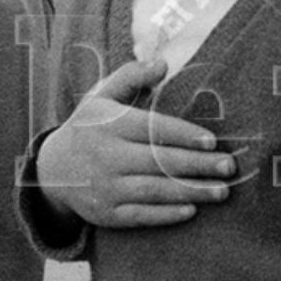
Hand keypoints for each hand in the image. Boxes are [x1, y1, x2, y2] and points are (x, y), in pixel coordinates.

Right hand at [36, 58, 234, 228]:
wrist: (51, 170)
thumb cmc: (88, 128)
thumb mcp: (101, 97)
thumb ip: (131, 77)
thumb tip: (163, 64)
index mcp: (107, 125)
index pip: (151, 129)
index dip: (183, 135)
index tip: (212, 141)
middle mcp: (105, 156)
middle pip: (158, 161)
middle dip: (197, 165)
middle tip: (229, 166)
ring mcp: (104, 188)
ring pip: (153, 191)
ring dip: (191, 191)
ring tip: (222, 190)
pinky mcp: (105, 214)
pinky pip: (140, 216)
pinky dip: (166, 215)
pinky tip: (192, 210)